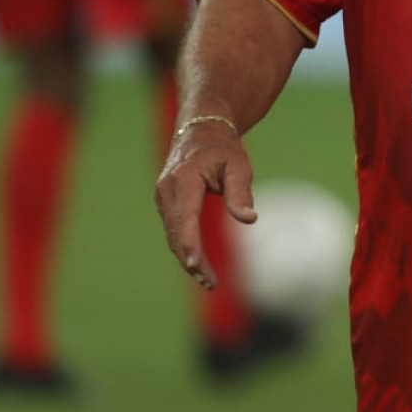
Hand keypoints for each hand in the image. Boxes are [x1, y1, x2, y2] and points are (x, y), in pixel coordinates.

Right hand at [154, 121, 257, 289]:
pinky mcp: (166, 201)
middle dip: (191, 260)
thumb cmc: (223, 147)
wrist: (201, 128)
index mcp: (183, 180)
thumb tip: (249, 219)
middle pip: (175, 233)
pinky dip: (184, 246)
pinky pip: (174, 228)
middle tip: (210, 283)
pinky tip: (198, 263)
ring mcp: (163, 196)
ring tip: (207, 280)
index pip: (184, 220)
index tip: (198, 266)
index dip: (190, 246)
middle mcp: (167, 190)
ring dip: (187, 257)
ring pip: (172, 234)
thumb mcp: (239, 165)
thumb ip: (240, 193)